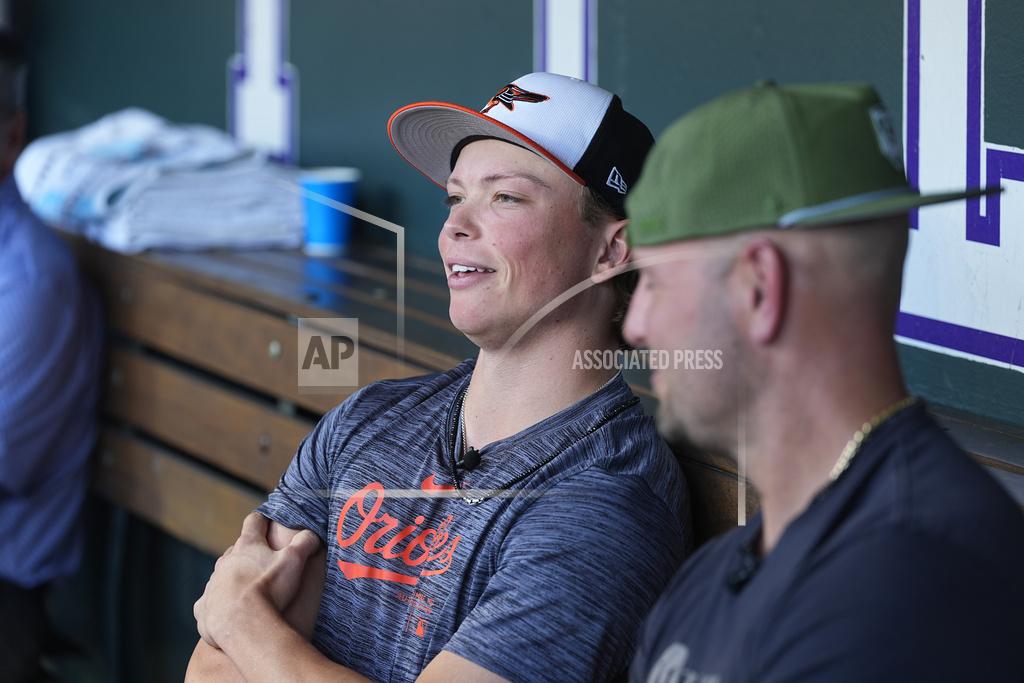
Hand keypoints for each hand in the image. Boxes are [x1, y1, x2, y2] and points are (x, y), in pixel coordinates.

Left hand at [193, 513, 320, 649]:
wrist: (241, 624)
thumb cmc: (269, 589)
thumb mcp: (295, 561)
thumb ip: (305, 542)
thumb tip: (312, 533)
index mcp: (247, 545)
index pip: (254, 522)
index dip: (262, 521)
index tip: (267, 522)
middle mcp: (225, 561)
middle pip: (236, 550)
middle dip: (248, 553)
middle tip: (263, 563)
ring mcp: (213, 583)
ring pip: (222, 575)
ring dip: (233, 579)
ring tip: (249, 592)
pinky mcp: (204, 606)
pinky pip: (211, 601)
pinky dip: (220, 604)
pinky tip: (231, 612)